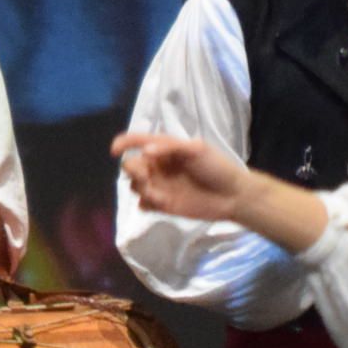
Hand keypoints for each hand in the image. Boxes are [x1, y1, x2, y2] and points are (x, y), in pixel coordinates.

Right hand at [111, 131, 252, 223]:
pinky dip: (145, 204)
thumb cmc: (216, 167)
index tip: (115, 151)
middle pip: (131, 166)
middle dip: (134, 170)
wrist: (232, 195)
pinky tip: (159, 203)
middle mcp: (158, 166)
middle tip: (148, 177)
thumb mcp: (197, 149)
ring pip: (135, 186)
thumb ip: (170, 147)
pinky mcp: (163, 205)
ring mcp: (159, 186)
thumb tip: (146, 151)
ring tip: (158, 194)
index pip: (136, 142)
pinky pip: (143, 204)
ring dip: (140, 188)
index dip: (123, 143)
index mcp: (164, 148)